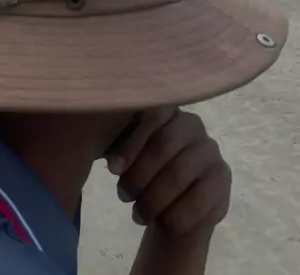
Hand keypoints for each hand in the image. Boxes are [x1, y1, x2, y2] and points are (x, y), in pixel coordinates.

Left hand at [107, 109, 230, 236]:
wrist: (175, 207)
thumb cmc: (148, 173)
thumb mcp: (131, 158)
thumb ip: (122, 154)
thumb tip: (115, 164)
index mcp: (169, 112)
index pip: (152, 117)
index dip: (131, 144)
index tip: (113, 169)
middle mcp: (193, 125)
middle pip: (163, 144)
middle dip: (139, 174)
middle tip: (124, 196)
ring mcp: (211, 151)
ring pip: (178, 173)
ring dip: (153, 199)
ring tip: (139, 214)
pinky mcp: (222, 179)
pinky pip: (197, 199)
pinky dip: (175, 216)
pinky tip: (164, 224)